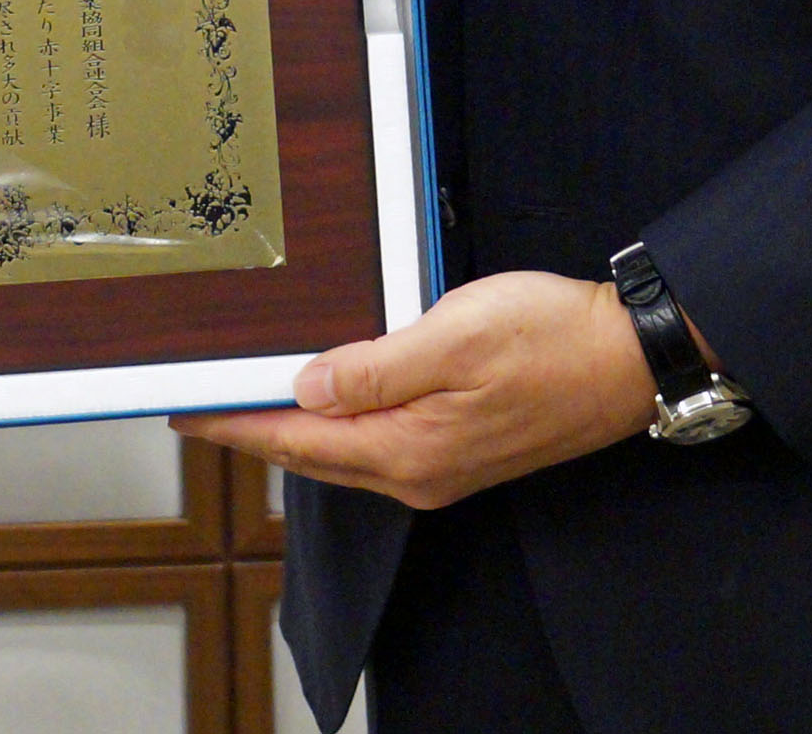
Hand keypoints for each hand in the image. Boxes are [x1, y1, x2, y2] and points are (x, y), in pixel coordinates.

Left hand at [171, 270, 657, 511]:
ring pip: (342, 452)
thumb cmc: (550, 339)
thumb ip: (373, 369)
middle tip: (198, 404)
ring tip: (246, 400)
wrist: (628, 359)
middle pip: (311, 454)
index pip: (294, 440)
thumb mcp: (454, 337)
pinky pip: (375, 445)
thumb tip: (305, 389)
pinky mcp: (459, 451)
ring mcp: (439, 468)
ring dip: (291, 429)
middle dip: (252, 430)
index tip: (183, 409)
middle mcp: (416, 474)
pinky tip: (326, 401)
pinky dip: (336, 426)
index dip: (234, 423)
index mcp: (406, 451)